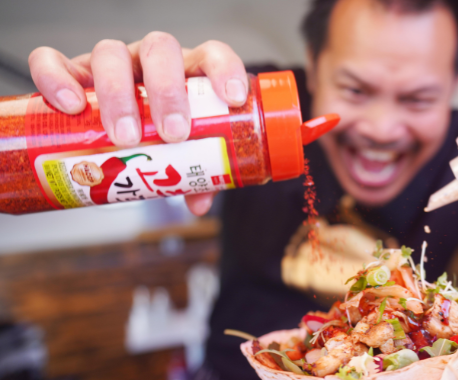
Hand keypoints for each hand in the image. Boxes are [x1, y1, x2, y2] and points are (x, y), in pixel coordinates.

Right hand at [28, 32, 248, 214]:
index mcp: (188, 73)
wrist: (117, 133)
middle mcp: (151, 61)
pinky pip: (54, 61)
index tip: (231, 99)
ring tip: (124, 137)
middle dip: (168, 91)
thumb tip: (199, 203)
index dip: (225, 71)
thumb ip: (196, 175)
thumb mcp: (183, 156)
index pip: (212, 56)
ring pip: (111, 54)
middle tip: (172, 133)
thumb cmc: (160, 138)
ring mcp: (112, 64)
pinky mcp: (72, 73)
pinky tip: (71, 107)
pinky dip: (57, 79)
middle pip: (160, 51)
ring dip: (118, 94)